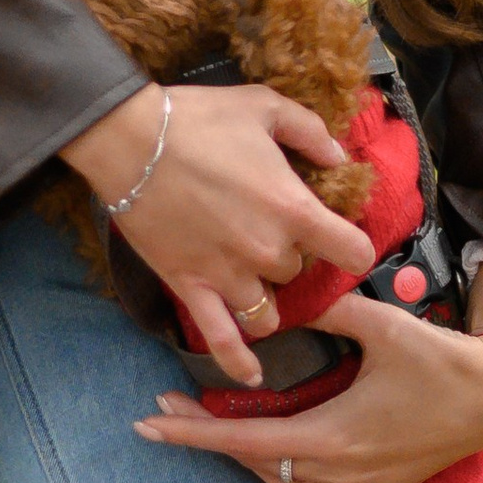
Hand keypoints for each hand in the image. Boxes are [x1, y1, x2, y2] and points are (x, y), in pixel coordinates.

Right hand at [60, 81, 372, 381]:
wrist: (130, 139)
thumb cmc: (199, 118)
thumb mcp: (265, 106)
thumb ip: (311, 133)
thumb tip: (340, 157)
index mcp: (293, 208)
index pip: (353, 251)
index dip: (352, 246)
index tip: (341, 238)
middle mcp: (268, 250)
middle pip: (299, 273)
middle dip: (290, 255)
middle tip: (267, 230)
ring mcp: (228, 274)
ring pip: (268, 309)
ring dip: (267, 297)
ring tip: (253, 278)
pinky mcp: (191, 286)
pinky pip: (221, 338)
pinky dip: (238, 361)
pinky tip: (251, 376)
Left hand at [133, 293, 482, 482]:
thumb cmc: (443, 360)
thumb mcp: (384, 324)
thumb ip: (330, 309)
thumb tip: (285, 294)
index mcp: (335, 438)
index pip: (244, 443)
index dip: (192, 433)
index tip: (148, 424)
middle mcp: (342, 473)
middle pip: (253, 466)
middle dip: (206, 439)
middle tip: (165, 411)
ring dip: (241, 456)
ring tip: (206, 423)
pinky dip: (277, 468)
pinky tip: (264, 443)